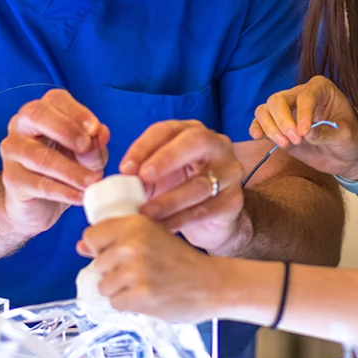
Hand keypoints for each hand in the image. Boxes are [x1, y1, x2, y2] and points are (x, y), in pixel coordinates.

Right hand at [0, 89, 109, 240]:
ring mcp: (12, 152)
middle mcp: (21, 126)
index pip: (55, 99)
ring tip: (93, 181)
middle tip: (88, 147)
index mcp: (41, 112)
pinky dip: (64, 191)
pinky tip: (81, 197)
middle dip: (66, 129)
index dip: (77, 111)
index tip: (96, 129)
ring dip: (71, 170)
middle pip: (37, 115)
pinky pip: (39, 184)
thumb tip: (101, 133)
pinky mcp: (12, 179)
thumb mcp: (86, 155)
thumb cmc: (65, 169)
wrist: (39, 203)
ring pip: (39, 156)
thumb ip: (94, 144)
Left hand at [78, 215, 223, 322]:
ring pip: (104, 286)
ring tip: (144, 284)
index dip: (100, 248)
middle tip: (140, 272)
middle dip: (114, 272)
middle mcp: (132, 244)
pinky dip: (129, 304)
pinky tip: (147, 296)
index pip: (92, 236)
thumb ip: (119, 239)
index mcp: (135, 223)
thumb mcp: (154, 236)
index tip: (115, 253)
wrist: (212, 283)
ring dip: (120, 290)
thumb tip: (80, 247)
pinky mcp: (140, 296)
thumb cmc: (182, 260)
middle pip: (97, 265)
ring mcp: (136, 271)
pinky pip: (116, 303)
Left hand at [120, 120, 246, 254]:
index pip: (167, 130)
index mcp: (191, 132)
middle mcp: (216, 146)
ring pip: (201, 183)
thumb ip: (142, 177)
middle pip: (195, 142)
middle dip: (166, 158)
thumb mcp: (159, 178)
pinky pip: (208, 209)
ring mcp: (229, 173)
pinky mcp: (234, 201)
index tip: (125, 168)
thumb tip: (122, 183)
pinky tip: (165, 228)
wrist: (212, 220)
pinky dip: (182, 219)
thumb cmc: (180, 190)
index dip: (144, 146)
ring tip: (146, 213)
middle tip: (143, 178)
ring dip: (169, 199)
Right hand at [250, 76, 357, 179]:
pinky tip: (258, 136)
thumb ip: (327, 133)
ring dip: (270, 127)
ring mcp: (287, 112)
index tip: (304, 132)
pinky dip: (257, 128)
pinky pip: (260, 123)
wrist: (347, 156)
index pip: (305, 95)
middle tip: (295, 140)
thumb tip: (306, 133)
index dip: (302, 113)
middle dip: (282, 120)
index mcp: (321, 89)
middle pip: (278, 99)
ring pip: (265, 110)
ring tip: (285, 144)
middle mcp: (300, 95)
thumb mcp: (347, 136)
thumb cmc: (351, 140)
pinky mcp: (279, 128)